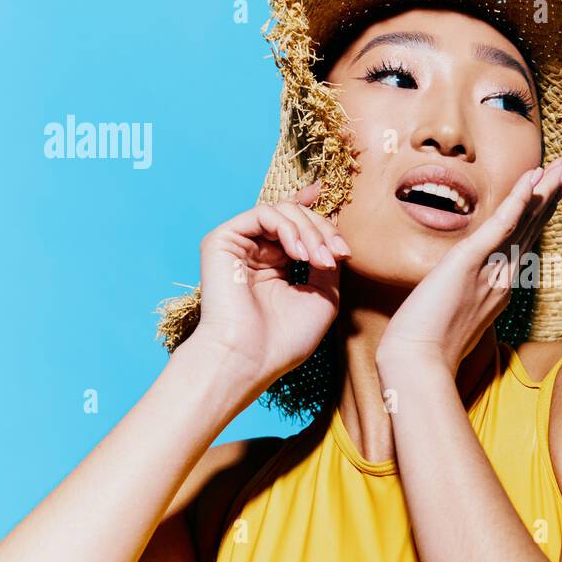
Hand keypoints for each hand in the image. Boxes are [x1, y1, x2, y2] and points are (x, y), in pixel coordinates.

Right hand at [188, 181, 351, 387]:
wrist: (250, 358)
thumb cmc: (285, 339)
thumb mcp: (322, 297)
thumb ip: (327, 263)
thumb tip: (333, 236)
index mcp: (274, 264)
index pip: (293, 225)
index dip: (311, 208)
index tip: (334, 202)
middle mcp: (255, 251)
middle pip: (294, 215)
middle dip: (324, 231)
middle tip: (339, 255)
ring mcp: (238, 245)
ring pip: (281, 211)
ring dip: (310, 232)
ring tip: (321, 261)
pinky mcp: (222, 240)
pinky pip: (262, 214)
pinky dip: (288, 228)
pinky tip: (299, 255)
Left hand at [376, 155, 561, 376]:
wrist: (417, 363)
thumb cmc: (428, 345)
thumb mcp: (454, 312)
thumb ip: (468, 294)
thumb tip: (469, 284)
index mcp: (499, 285)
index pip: (523, 239)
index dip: (538, 210)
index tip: (552, 185)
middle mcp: (503, 276)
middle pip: (532, 226)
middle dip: (552, 193)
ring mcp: (491, 270)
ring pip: (524, 223)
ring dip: (544, 190)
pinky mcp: (470, 262)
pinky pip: (499, 227)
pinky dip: (516, 201)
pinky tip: (531, 179)